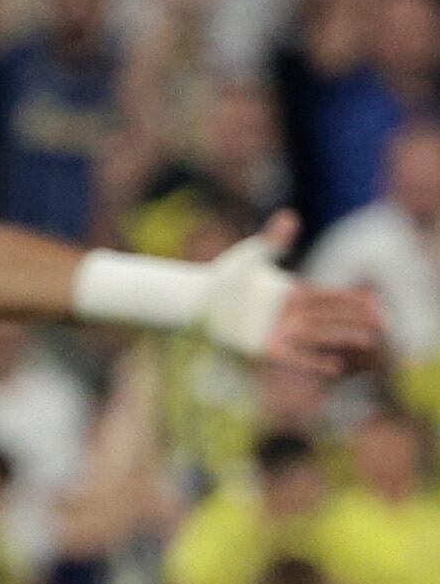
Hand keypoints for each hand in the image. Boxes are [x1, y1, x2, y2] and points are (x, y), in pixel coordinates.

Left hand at [199, 216, 383, 371]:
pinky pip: (295, 357)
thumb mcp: (252, 256)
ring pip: (318, 336)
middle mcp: (291, 314)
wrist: (199, 300)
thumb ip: (274, 240)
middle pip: (330, 316)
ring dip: (342, 338)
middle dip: (356, 318)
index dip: (352, 298)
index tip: (375, 300)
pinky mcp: (266, 349)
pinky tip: (336, 366)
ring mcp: (281, 332)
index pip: (329, 296)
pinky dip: (314, 361)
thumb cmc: (227, 276)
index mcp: (293, 292)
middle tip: (384, 322)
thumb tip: (289, 217)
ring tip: (367, 341)